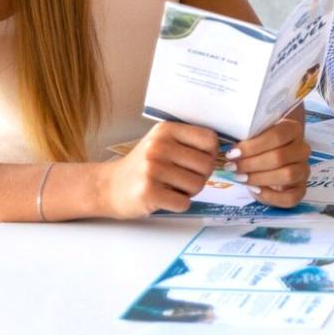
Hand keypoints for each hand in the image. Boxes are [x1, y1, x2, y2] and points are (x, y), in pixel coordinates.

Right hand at [103, 121, 219, 217]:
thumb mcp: (162, 143)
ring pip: (198, 185)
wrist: (108, 186)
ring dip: (190, 192)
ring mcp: (151, 169)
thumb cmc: (143, 166)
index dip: (211, 154)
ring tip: (172, 187)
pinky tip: (164, 198)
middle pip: (207, 165)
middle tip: (184, 179)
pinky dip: (178, 204)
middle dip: (201, 177)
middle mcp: (158, 146)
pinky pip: (184, 202)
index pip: (210, 139)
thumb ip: (189, 143)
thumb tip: (225, 151)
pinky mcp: (147, 192)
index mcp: (166, 130)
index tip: (198, 161)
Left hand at [228, 111, 309, 208]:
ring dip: (260, 178)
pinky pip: (291, 197)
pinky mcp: (300, 188)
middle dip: (251, 164)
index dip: (253, 146)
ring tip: (241, 178)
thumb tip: (229, 147)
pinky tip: (255, 191)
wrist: (271, 156)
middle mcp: (302, 149)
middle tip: (232, 167)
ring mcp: (303, 169)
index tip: (232, 153)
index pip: (277, 135)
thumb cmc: (258, 143)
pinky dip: (271, 196)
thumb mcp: (252, 134)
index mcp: (293, 129)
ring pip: (288, 175)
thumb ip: (245, 135)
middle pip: (279, 157)